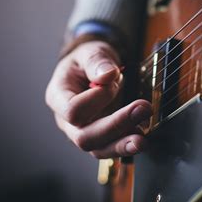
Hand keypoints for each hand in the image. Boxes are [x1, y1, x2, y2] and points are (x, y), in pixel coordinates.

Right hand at [45, 40, 151, 157]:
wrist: (92, 68)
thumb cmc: (87, 61)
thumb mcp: (90, 51)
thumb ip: (97, 61)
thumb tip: (107, 75)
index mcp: (58, 97)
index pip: (73, 110)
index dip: (97, 100)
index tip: (113, 82)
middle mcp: (66, 121)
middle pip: (85, 137)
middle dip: (116, 126)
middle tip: (143, 109)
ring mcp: (84, 131)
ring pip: (98, 150)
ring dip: (122, 146)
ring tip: (143, 140)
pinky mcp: (101, 137)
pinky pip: (111, 148)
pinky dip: (127, 145)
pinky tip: (143, 138)